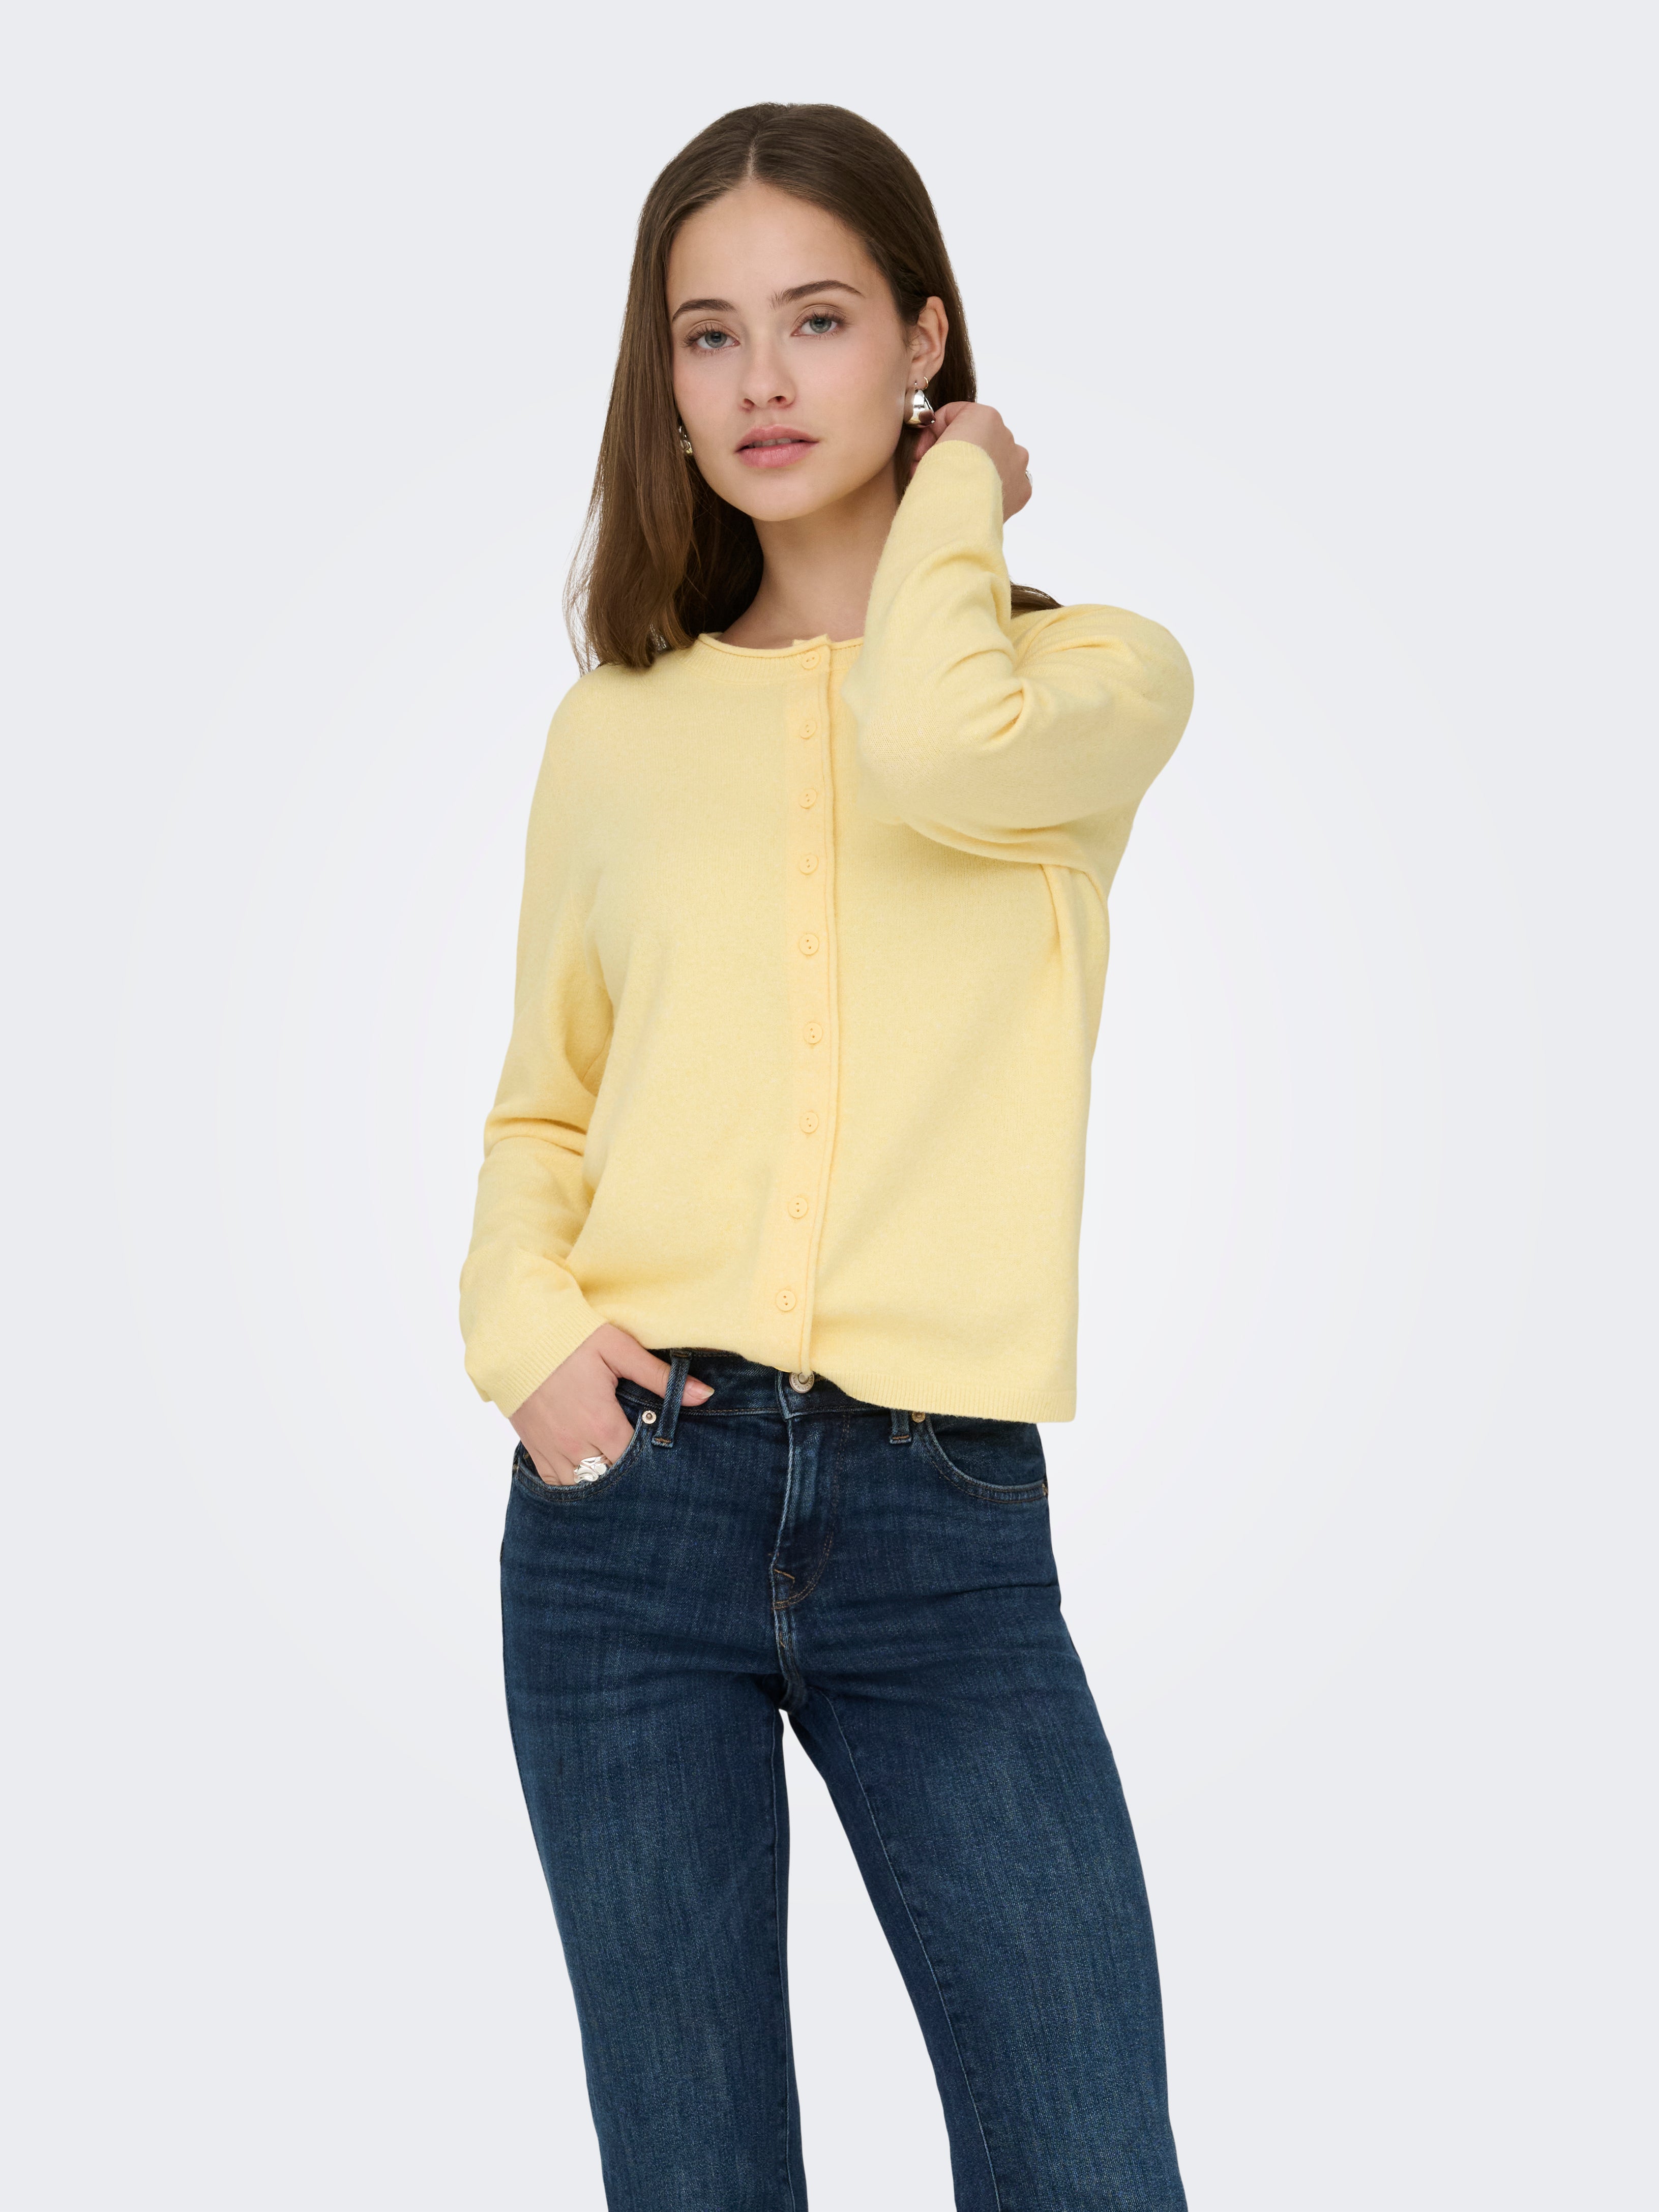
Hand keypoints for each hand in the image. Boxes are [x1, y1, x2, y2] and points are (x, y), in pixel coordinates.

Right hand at [509, 1324, 713, 1485]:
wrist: (517, 1333)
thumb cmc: (571, 1337)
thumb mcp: (620, 1350)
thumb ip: (661, 1378)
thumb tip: (704, 1395)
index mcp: (602, 1423)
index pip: (636, 1463)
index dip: (653, 1463)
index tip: (665, 1457)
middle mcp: (575, 1444)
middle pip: (612, 1480)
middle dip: (630, 1477)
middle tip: (646, 1469)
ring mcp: (551, 1449)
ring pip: (583, 1487)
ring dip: (601, 1482)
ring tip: (618, 1471)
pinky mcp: (534, 1447)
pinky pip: (553, 1482)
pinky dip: (572, 1483)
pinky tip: (587, 1476)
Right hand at [912, 401, 1030, 519]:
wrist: (957, 511)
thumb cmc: (940, 478)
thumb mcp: (925, 444)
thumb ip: (934, 439)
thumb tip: (934, 452)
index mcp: (985, 417)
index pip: (954, 417)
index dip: (933, 436)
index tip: (921, 455)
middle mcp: (1007, 436)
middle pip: (975, 440)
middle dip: (955, 454)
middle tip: (934, 474)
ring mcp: (1017, 463)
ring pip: (993, 461)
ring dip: (976, 470)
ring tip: (955, 489)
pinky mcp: (1021, 490)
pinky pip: (1006, 484)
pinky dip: (992, 490)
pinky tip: (975, 499)